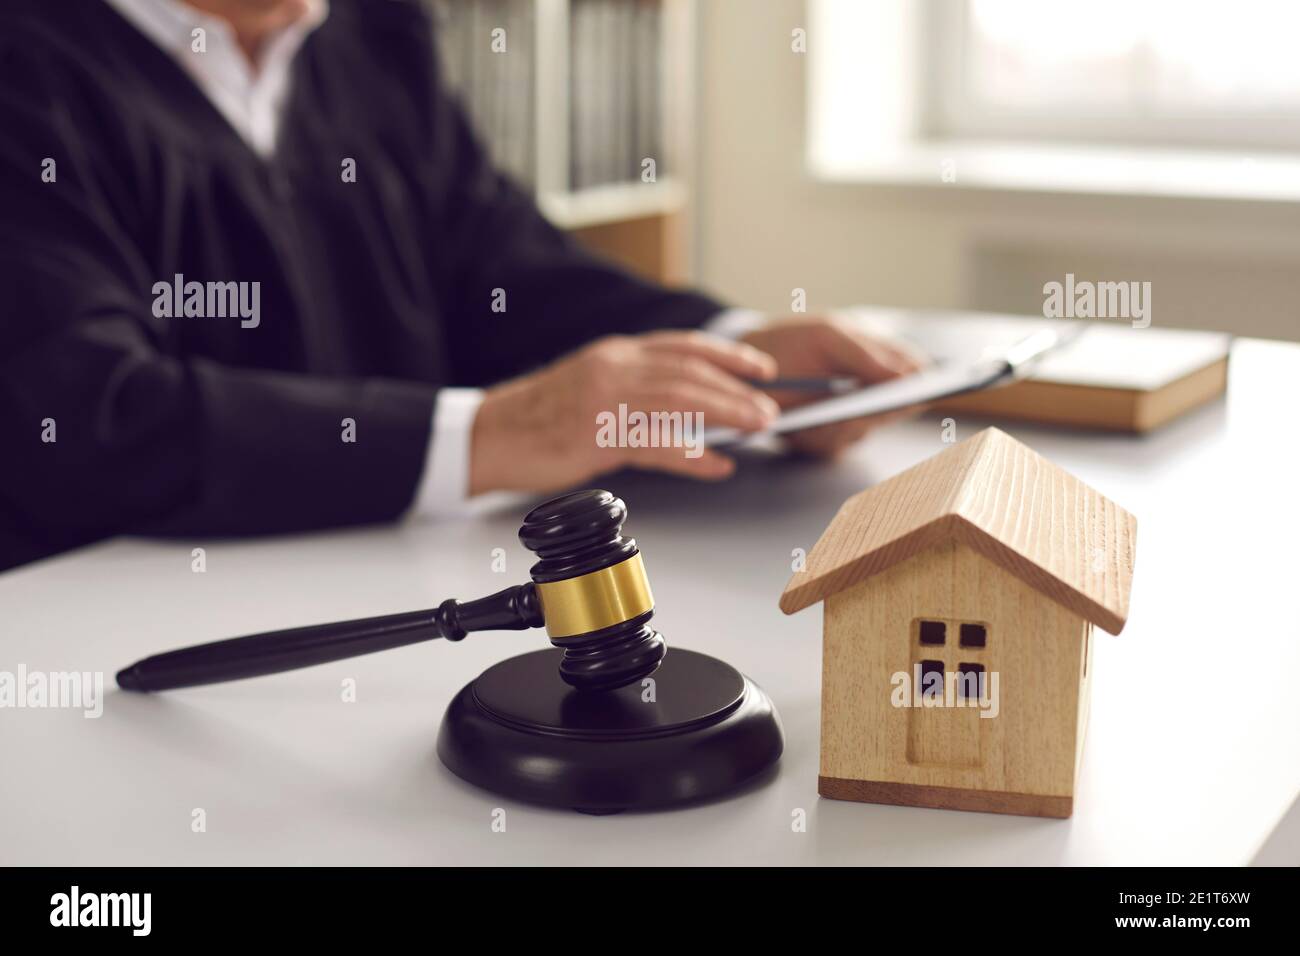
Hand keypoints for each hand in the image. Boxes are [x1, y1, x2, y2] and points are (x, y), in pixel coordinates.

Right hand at [469, 331, 779, 494]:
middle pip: (690, 372)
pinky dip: (693, 455)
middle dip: (736, 389)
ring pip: (680, 400)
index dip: (727, 355)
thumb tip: (688, 410)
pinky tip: (717, 465)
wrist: (490, 435)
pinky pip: (657, 444)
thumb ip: (636, 391)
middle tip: (770, 406)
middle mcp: (614, 369)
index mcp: (615, 355)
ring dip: (726, 413)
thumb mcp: (592, 388)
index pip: (683, 346)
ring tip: (757, 427)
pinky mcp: (596, 436)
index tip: (760, 367)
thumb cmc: (539, 419)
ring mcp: (604, 401)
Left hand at [741, 315, 925, 456]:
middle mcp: (869, 394)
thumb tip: (908, 371)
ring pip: (864, 428)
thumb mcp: (827, 334)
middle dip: (886, 405)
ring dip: (852, 420)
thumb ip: (864, 352)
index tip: (925, 384)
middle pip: (894, 407)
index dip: (923, 381)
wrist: (745, 367)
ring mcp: (849, 420)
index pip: (914, 372)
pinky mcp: (824, 441)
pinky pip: (834, 444)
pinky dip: (824, 433)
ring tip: (842, 410)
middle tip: (883, 401)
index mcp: (878, 361)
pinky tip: (815, 422)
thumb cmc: (792, 342)